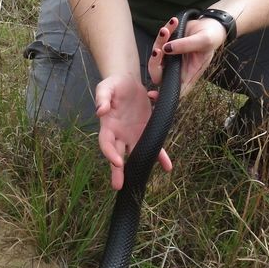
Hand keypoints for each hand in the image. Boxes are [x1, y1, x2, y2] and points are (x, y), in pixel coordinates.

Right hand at [94, 73, 172, 190]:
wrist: (127, 82)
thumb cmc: (114, 85)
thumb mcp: (106, 87)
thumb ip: (102, 98)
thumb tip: (100, 111)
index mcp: (108, 125)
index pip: (106, 142)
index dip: (110, 153)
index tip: (116, 162)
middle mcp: (120, 134)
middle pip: (117, 155)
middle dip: (117, 171)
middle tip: (118, 185)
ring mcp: (133, 134)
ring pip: (135, 154)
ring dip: (138, 167)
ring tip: (141, 181)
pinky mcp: (146, 131)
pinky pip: (154, 145)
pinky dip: (160, 156)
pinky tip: (167, 166)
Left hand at [148, 15, 226, 95]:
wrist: (210, 25)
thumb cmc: (211, 37)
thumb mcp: (203, 41)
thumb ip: (186, 45)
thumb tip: (166, 49)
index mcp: (189, 74)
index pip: (175, 90)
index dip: (163, 94)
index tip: (152, 94)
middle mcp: (177, 69)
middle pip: (158, 74)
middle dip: (155, 62)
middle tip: (159, 49)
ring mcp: (170, 58)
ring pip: (156, 56)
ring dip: (160, 42)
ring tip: (168, 29)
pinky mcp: (166, 47)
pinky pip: (159, 42)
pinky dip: (164, 32)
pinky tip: (173, 23)